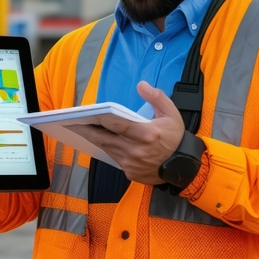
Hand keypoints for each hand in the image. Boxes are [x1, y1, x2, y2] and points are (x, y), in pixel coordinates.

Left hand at [70, 81, 184, 184]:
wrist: (184, 166)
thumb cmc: (176, 138)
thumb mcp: (171, 113)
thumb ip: (156, 96)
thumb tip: (141, 85)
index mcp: (148, 134)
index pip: (117, 125)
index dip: (101, 118)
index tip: (87, 113)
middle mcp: (137, 151)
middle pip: (105, 138)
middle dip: (88, 129)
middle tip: (73, 122)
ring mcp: (132, 164)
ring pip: (107, 148)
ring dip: (94, 138)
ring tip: (81, 128)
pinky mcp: (130, 173)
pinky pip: (113, 158)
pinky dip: (106, 149)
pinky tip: (98, 140)